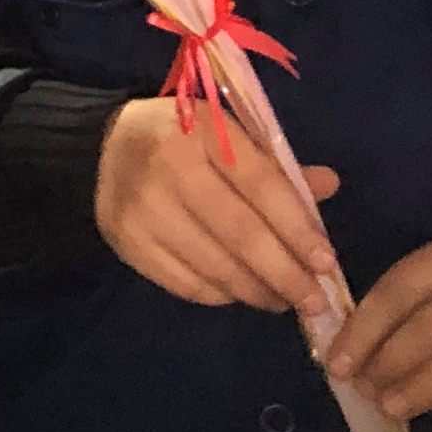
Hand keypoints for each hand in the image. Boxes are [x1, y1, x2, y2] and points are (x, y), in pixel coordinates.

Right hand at [92, 98, 341, 316]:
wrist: (102, 149)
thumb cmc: (182, 139)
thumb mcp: (227, 135)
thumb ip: (275, 165)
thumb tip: (329, 185)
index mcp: (203, 130)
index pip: (260, 184)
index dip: (297, 227)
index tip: (326, 263)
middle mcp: (170, 168)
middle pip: (240, 234)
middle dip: (285, 274)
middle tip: (314, 301)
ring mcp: (144, 210)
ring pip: (216, 266)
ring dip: (258, 292)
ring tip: (284, 301)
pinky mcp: (128, 243)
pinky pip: (187, 284)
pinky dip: (222, 295)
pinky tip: (240, 293)